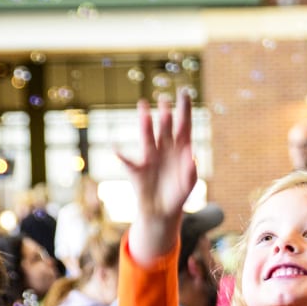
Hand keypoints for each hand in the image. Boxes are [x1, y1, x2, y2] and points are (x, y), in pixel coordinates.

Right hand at [119, 92, 197, 262]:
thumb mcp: (188, 185)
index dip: (185, 109)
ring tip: (143, 107)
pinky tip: (115, 148)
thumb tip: (191, 156)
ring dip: (145, 123)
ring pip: (147, 136)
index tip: (184, 92)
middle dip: (165, 112)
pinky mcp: (137, 170)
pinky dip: (121, 155)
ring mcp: (150, 157)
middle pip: (165, 127)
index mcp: (180, 150)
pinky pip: (127, 161)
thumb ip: (191, 171)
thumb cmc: (177, 196)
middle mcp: (164, 149)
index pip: (184, 125)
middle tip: (163, 97)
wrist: (161, 213)